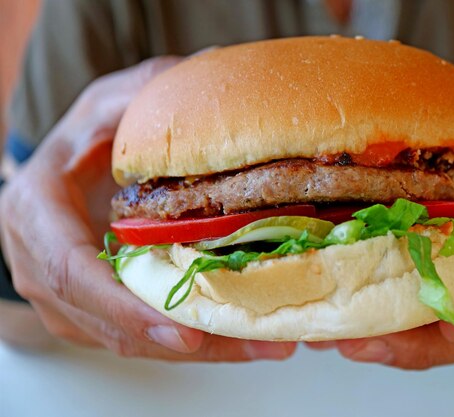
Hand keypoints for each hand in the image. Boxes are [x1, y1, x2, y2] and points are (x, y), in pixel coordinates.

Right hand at [0, 57, 295, 360]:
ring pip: (132, 341)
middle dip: (186, 340)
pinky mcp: (94, 313)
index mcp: (37, 215)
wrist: (63, 173)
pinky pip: (142, 337)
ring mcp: (68, 299)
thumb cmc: (82, 139)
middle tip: (258, 343)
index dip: (125, 306)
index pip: (72, 271)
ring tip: (267, 343)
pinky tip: (241, 335)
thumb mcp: (105, 105)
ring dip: (201, 348)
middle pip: (112, 323)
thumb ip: (141, 96)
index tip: (182, 329)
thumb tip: (210, 70)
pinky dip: (192, 340)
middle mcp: (45, 268)